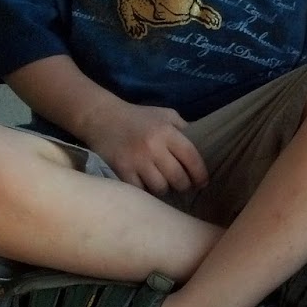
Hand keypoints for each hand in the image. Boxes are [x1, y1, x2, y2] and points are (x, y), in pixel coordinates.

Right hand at [82, 101, 207, 195]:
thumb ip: (184, 128)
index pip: (192, 158)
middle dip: (184, 185)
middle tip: (184, 186)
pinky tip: (148, 187)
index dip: (200, 174)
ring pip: (160, 187)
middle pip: (178, 177)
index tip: (203, 183)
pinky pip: (140, 191)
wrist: (102, 117)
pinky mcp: (121, 170)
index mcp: (167, 132)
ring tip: (166, 186)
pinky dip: (146, 192)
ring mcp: (136, 160)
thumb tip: (205, 143)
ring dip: (165, 190)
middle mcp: (153, 147)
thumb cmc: (138, 117)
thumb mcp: (165, 115)